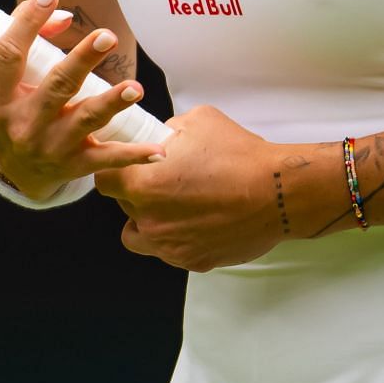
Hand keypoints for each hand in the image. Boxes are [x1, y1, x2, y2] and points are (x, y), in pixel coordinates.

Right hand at [0, 0, 162, 200]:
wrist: (18, 175)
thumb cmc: (15, 112)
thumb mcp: (8, 83)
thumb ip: (30, 41)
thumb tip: (64, 15)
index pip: (9, 56)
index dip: (28, 23)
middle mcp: (22, 125)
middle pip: (56, 87)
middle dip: (83, 61)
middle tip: (108, 37)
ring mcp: (49, 147)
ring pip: (85, 120)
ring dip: (112, 103)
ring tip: (135, 88)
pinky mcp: (74, 166)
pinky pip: (107, 159)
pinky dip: (134, 155)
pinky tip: (158, 150)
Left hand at [94, 104, 285, 272]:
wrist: (279, 191)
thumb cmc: (239, 155)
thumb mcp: (196, 121)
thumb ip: (166, 130)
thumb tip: (159, 135)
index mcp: (144, 184)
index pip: (104, 180)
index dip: (113, 170)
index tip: (124, 166)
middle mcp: (151, 219)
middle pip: (122, 206)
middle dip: (134, 193)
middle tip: (158, 181)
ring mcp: (170, 246)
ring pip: (139, 236)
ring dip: (149, 221)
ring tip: (172, 206)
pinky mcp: (192, 261)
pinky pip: (170, 250)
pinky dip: (177, 237)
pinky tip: (196, 220)